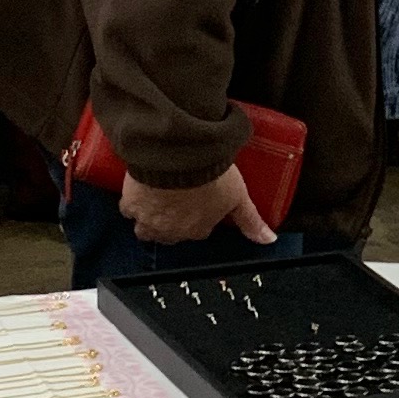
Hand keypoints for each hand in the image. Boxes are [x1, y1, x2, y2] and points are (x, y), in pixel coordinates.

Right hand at [123, 165, 273, 246]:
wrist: (179, 158)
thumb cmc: (209, 176)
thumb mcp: (238, 197)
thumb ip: (252, 221)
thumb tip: (270, 239)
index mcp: (198, 229)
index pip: (197, 231)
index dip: (197, 217)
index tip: (197, 202)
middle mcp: (172, 231)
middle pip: (169, 234)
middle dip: (171, 223)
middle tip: (175, 200)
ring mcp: (150, 221)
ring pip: (145, 229)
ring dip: (149, 219)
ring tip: (154, 199)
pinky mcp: (132, 205)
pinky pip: (128, 210)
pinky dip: (131, 203)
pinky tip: (137, 191)